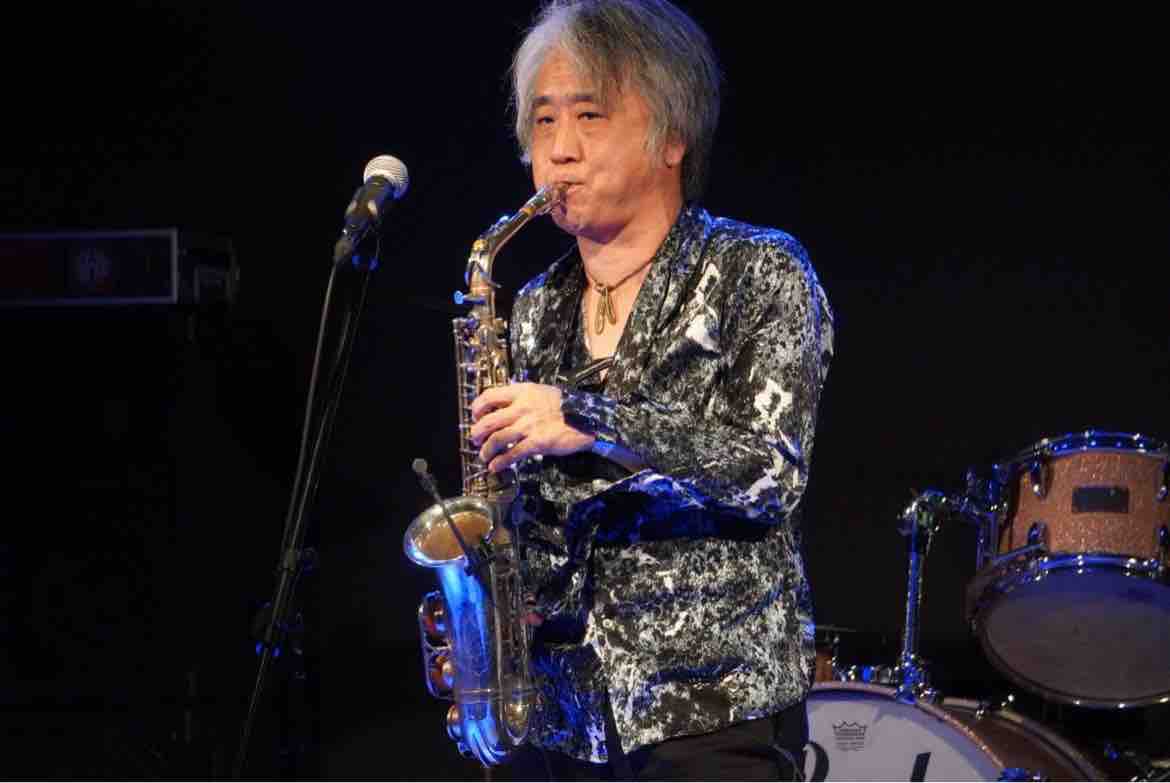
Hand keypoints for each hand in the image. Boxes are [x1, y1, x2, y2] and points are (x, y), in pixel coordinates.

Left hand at [469, 383, 593, 472]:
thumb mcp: (542, 392)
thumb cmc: (566, 406)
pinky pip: (511, 454)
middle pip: (488, 421)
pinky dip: (500, 462)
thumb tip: (504, 406)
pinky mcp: (536, 443)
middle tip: (475, 440)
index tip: (475, 416)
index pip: (489, 396)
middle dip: (477, 433)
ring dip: (486, 450)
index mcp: (522, 392)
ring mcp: (529, 426)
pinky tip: (496, 466)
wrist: (588, 418)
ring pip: (497, 439)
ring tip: (484, 456)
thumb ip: (523, 397)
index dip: (477, 408)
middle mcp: (522, 408)